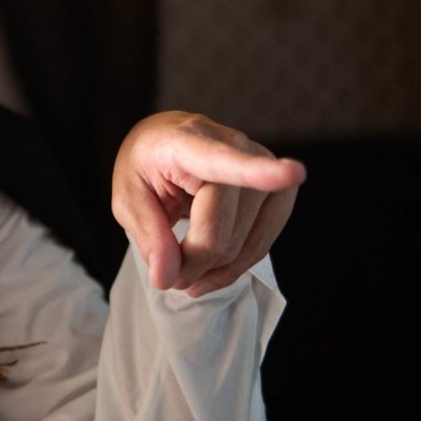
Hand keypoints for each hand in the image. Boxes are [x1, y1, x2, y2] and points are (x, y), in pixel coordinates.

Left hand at [111, 112, 304, 296]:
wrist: (167, 144)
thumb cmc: (146, 167)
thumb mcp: (127, 197)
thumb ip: (147, 235)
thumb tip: (168, 278)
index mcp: (187, 141)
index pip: (223, 161)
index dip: (256, 171)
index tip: (293, 173)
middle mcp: (234, 145)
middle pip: (220, 232)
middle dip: (190, 263)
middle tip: (166, 268)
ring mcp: (263, 166)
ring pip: (244, 245)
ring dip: (212, 269)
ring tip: (184, 269)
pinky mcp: (278, 190)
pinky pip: (261, 245)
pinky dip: (235, 267)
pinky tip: (211, 272)